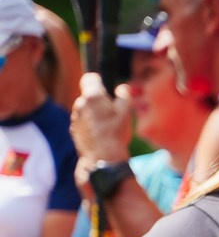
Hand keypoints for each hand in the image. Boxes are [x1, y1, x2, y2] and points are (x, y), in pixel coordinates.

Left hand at [71, 73, 132, 198]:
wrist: (103, 157)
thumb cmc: (115, 133)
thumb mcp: (126, 112)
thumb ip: (124, 95)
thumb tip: (122, 88)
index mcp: (92, 96)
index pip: (89, 78)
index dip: (98, 81)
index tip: (106, 88)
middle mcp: (80, 104)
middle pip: (88, 95)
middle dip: (99, 101)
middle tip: (113, 112)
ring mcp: (75, 118)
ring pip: (86, 109)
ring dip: (95, 114)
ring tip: (108, 127)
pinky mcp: (74, 129)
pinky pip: (83, 122)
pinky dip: (91, 125)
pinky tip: (101, 135)